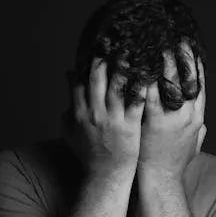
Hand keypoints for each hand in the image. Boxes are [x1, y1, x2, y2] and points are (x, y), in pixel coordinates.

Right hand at [63, 58, 145, 176]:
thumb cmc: (89, 155)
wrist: (105, 177)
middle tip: (114, 40)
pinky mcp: (129, 127)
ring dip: (125, 67)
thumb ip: (67, 107)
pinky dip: (142, 87)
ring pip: (117, 87)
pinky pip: (136, 103)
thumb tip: (66, 83)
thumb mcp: (70, 132)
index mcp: (78, 113)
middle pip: (97, 79)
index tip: (95, 47)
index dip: (86, 63)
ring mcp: (112, 120)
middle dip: (105, 58)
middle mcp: (94, 113)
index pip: (79, 82)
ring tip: (134, 49)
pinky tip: (149, 74)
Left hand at [138, 56, 206, 181]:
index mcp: (197, 117)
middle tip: (172, 36)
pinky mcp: (155, 123)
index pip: (199, 83)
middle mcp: (188, 115)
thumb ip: (198, 130)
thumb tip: (202, 122)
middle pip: (187, 78)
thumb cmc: (173, 163)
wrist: (162, 181)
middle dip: (180, 55)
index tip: (189, 46)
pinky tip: (138, 65)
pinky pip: (150, 94)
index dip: (194, 63)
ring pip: (170, 82)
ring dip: (161, 61)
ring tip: (153, 44)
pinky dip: (145, 78)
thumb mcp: (193, 145)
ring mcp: (172, 118)